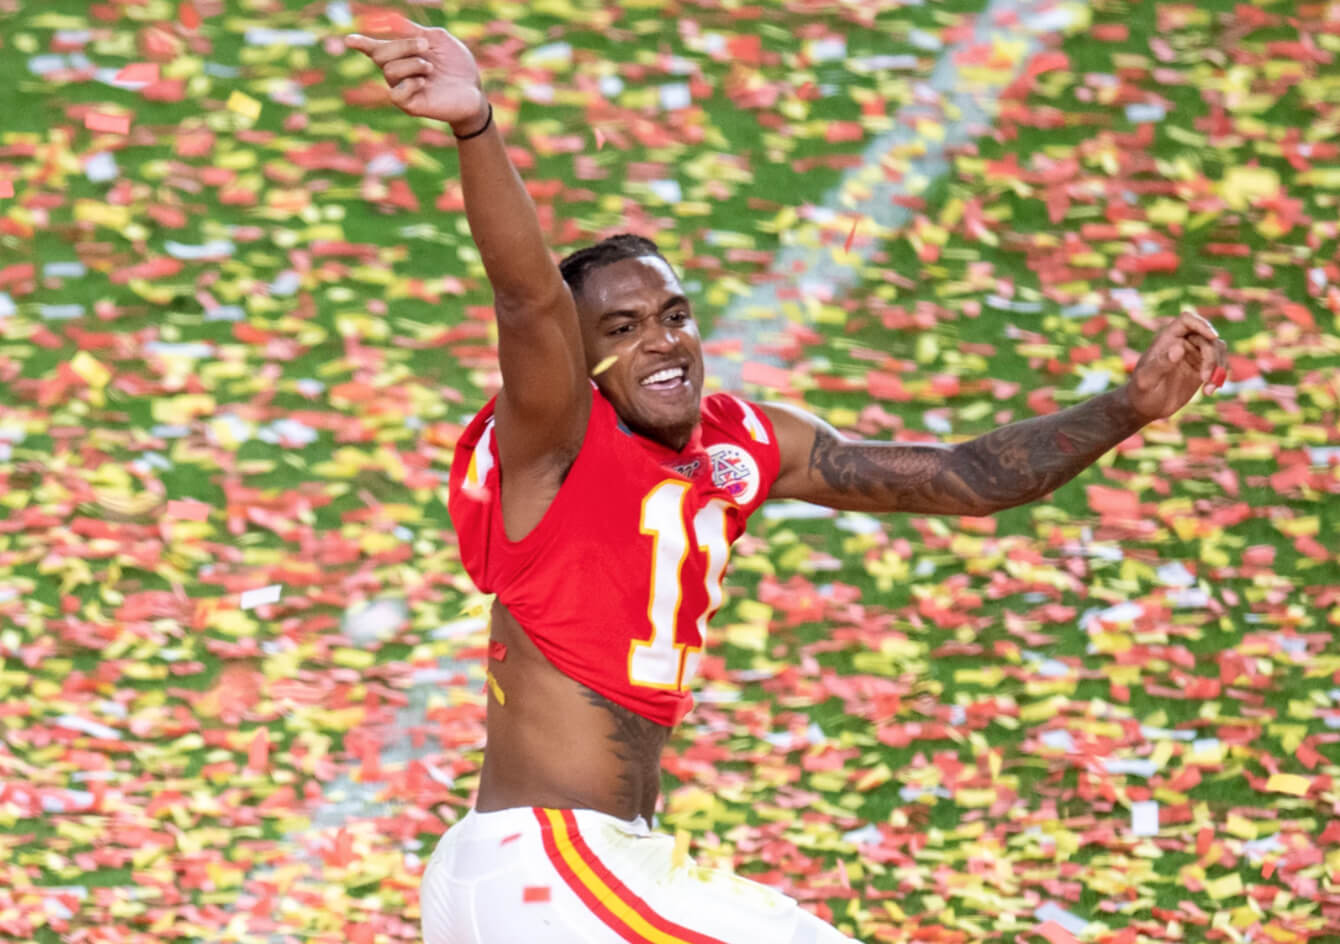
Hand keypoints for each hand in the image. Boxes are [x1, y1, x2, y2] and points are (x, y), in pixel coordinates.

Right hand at [344, 22, 488, 132]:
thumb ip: (414, 30)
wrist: (474, 90)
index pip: (375, 48)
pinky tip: (425, 82)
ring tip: (431, 67)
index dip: (361, 43)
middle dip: (402, 46)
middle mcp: (399, 72)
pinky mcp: (410, 106)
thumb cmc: (457, 65)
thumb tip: (392, 20)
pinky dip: (410, 83)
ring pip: (390, 72)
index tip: (350, 40)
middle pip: (381, 55)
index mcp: (402, 54)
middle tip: (425, 46)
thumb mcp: (438, 39)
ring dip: (412, 63)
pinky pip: (395, 94)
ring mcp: (403, 89)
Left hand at [1126, 309, 1228, 420]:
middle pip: (1207, 338)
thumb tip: (1178, 348)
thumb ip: (1160, 364)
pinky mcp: (1201, 368)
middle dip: (1212, 357)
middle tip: (1205, 379)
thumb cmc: (1140, 391)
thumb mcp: (1146, 380)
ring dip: (1219, 368)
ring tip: (1208, 390)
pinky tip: (1210, 391)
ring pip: (1218, 350)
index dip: (1201, 324)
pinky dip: (1220, 376)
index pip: (1186, 320)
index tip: (1213, 337)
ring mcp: (1193, 355)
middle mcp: (1182, 343)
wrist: (1145, 407)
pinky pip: (1219, 365)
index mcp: (1166, 339)